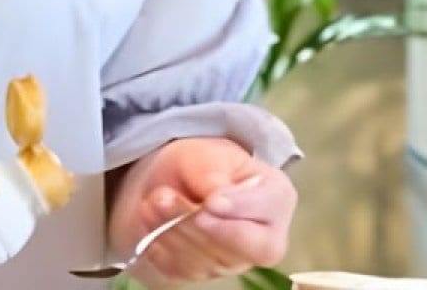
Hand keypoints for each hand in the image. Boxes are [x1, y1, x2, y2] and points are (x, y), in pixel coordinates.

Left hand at [109, 138, 294, 286]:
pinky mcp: (199, 273)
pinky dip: (159, 241)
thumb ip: (213, 173)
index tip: (211, 201)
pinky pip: (178, 268)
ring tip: (155, 198)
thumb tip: (217, 197)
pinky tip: (150, 217)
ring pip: (204, 260)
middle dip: (197, 224)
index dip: (239, 212)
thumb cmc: (200, 163)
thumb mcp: (206, 153)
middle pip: (240, 248)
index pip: (270, 215)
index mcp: (276, 200)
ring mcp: (231, 262)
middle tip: (166, 196)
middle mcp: (261, 239)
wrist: (169, 180)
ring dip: (171, 228)